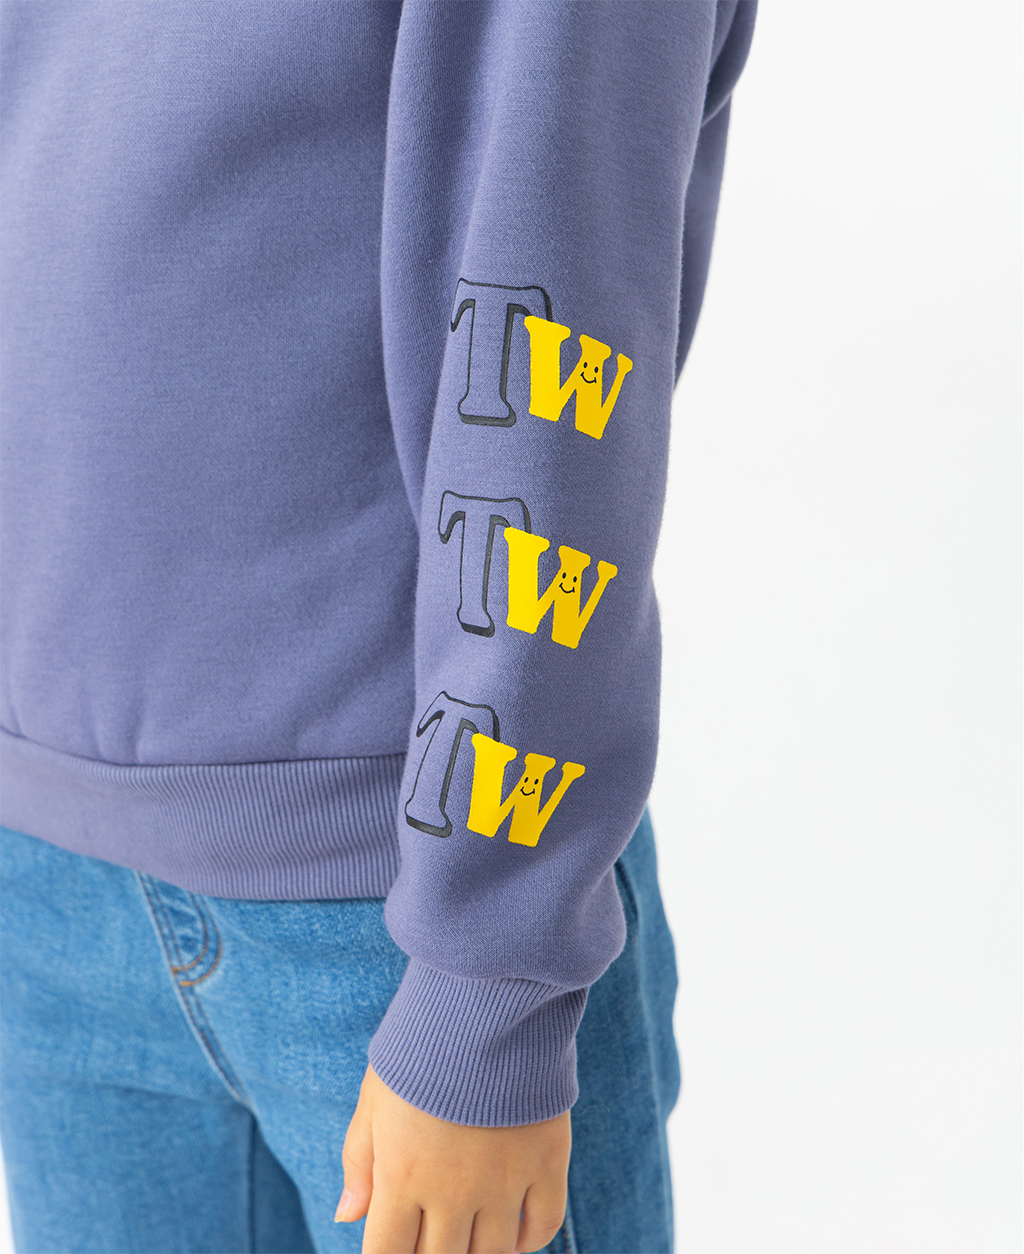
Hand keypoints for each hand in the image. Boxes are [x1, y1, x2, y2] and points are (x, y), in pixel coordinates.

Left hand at [336, 1065, 570, 1253]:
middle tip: (433, 1233)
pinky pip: (545, 1226)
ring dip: (478, 1252)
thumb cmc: (421, 1045)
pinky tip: (513, 1232)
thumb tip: (348, 1216)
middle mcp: (454, 1191)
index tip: (395, 1243)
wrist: (485, 1000)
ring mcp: (505, 1180)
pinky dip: (529, 1241)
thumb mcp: (374, 1097)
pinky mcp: (547, 1160)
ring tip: (470, 1234)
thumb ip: (359, 1160)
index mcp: (403, 1177)